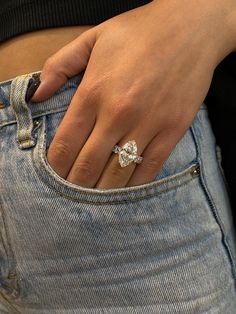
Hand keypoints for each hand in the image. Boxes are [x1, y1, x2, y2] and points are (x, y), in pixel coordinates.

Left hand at [31, 0, 235, 188]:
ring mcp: (147, 124)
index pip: (66, 143)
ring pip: (118, 173)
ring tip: (93, 199)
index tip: (53, 178)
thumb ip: (58, 66)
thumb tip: (37, 95)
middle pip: (88, 164)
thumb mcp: (92, 38)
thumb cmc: (139, 32)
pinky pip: (150, 169)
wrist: (190, 29)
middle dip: (75, 185)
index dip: (55, 167)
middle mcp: (117, 113)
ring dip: (102, 191)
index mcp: (93, 92)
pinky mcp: (172, 131)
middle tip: (70, 195)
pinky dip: (134, 185)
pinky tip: (124, 190)